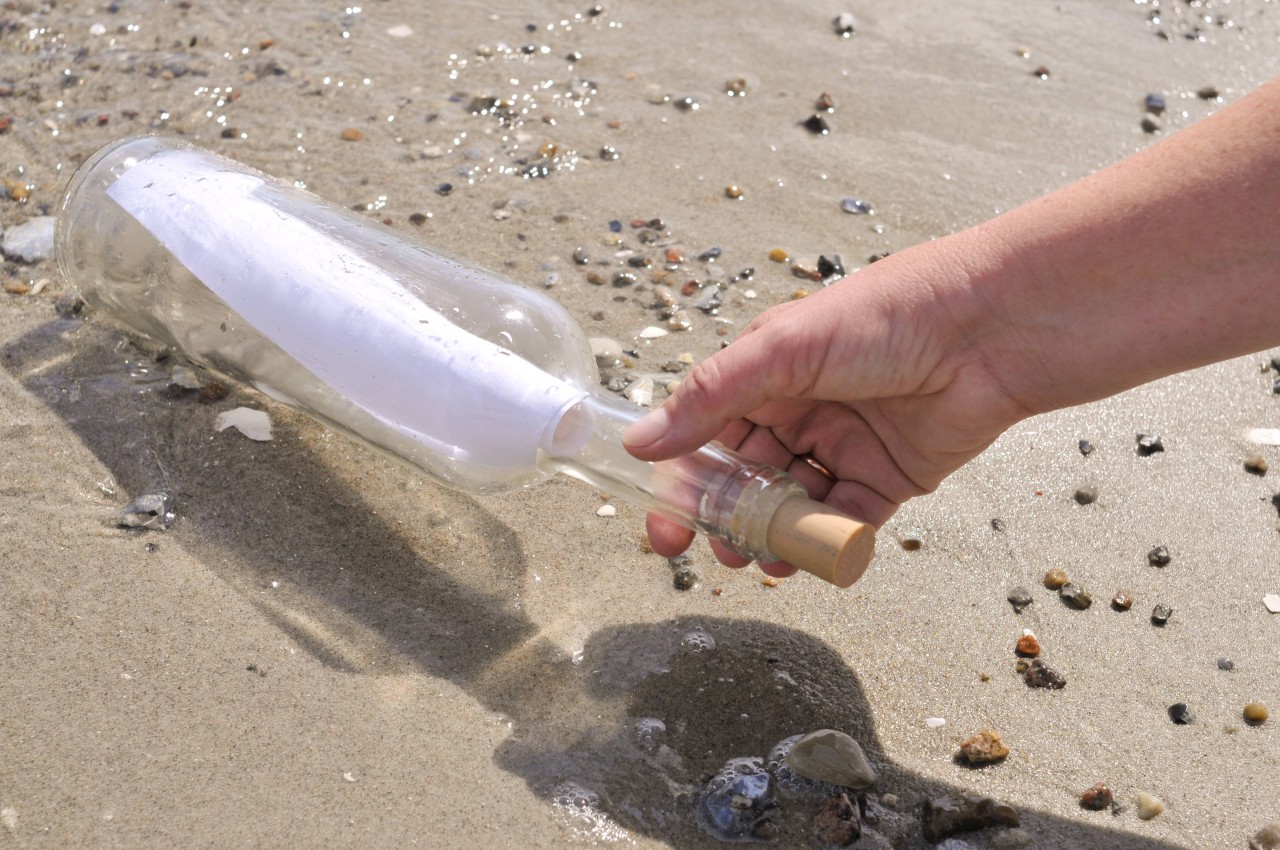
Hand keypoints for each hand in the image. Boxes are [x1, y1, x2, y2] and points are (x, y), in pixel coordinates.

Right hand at [624, 230, 1033, 576]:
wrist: (989, 329)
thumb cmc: (887, 315)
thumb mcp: (781, 349)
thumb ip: (708, 397)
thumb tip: (641, 441)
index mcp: (767, 375)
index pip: (708, 436)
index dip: (683, 482)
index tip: (665, 526)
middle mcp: (801, 411)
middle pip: (747, 480)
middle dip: (726, 520)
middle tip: (715, 550)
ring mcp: (844, 446)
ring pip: (792, 508)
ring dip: (771, 538)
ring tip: (758, 560)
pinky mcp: (889, 478)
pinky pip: (847, 522)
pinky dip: (824, 544)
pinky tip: (807, 558)